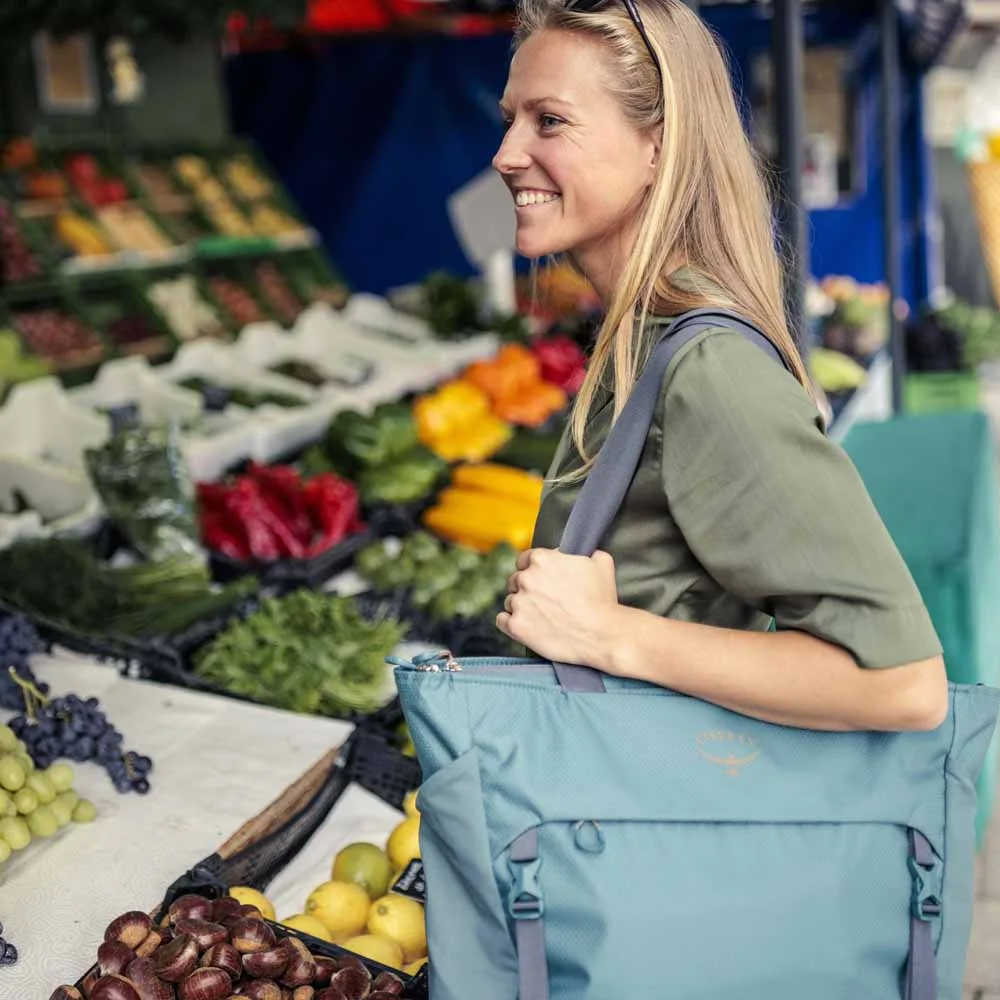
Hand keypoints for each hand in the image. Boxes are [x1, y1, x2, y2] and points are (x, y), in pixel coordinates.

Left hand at [496, 548, 622, 668]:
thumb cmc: (602, 600)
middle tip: (543, 600)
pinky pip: (502, 621)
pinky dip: (510, 623)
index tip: (540, 579)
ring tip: (541, 617)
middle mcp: (526, 578)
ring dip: (521, 607)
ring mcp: (519, 603)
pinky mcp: (516, 626)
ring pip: (510, 601)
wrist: (601, 635)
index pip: (524, 559)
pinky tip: (525, 625)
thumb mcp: (601, 563)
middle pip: (515, 580)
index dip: (532, 569)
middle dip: (527, 589)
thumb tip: (582, 552)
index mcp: (542, 559)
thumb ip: (585, 552)